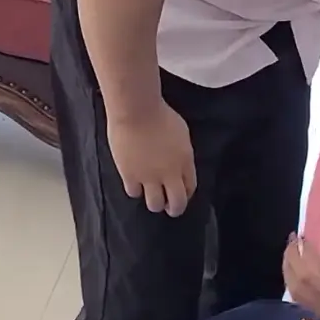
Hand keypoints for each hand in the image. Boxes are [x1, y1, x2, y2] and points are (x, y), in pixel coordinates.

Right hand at [106, 102, 196, 216]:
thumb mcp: (181, 134)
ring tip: (151, 196)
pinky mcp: (129, 175)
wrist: (137, 111)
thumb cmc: (160, 114)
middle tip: (169, 206)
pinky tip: (135, 184)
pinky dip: (135, 190)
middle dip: (174, 208)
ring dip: (155, 202)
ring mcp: (149, 176)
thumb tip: (178, 163)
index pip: (190, 187)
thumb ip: (182, 153)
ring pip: (154, 204)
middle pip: (177, 204)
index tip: (181, 192)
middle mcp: (169, 174)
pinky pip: (134, 192)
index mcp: (185, 161)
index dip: (186, 193)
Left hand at [283, 228, 319, 319]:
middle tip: (293, 239)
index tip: (305, 237)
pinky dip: (290, 281)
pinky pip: (297, 297)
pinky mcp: (319, 312)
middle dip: (294, 257)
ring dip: (288, 268)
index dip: (310, 252)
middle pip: (305, 278)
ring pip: (297, 289)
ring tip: (289, 250)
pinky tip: (290, 267)